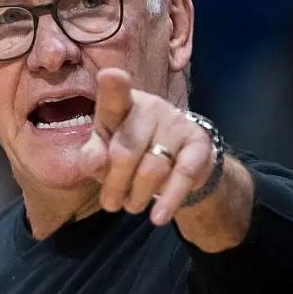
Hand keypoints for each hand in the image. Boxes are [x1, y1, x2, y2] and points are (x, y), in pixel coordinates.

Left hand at [77, 67, 217, 224]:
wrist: (182, 164)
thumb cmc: (133, 155)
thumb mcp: (105, 156)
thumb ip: (93, 157)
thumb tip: (94, 161)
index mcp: (123, 105)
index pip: (115, 98)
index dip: (113, 88)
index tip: (111, 77)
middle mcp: (151, 107)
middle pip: (126, 149)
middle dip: (115, 183)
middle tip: (110, 204)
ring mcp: (177, 124)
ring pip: (153, 167)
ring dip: (137, 195)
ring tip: (131, 207)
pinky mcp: (199, 144)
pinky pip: (182, 175)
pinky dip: (168, 199)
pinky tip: (159, 217)